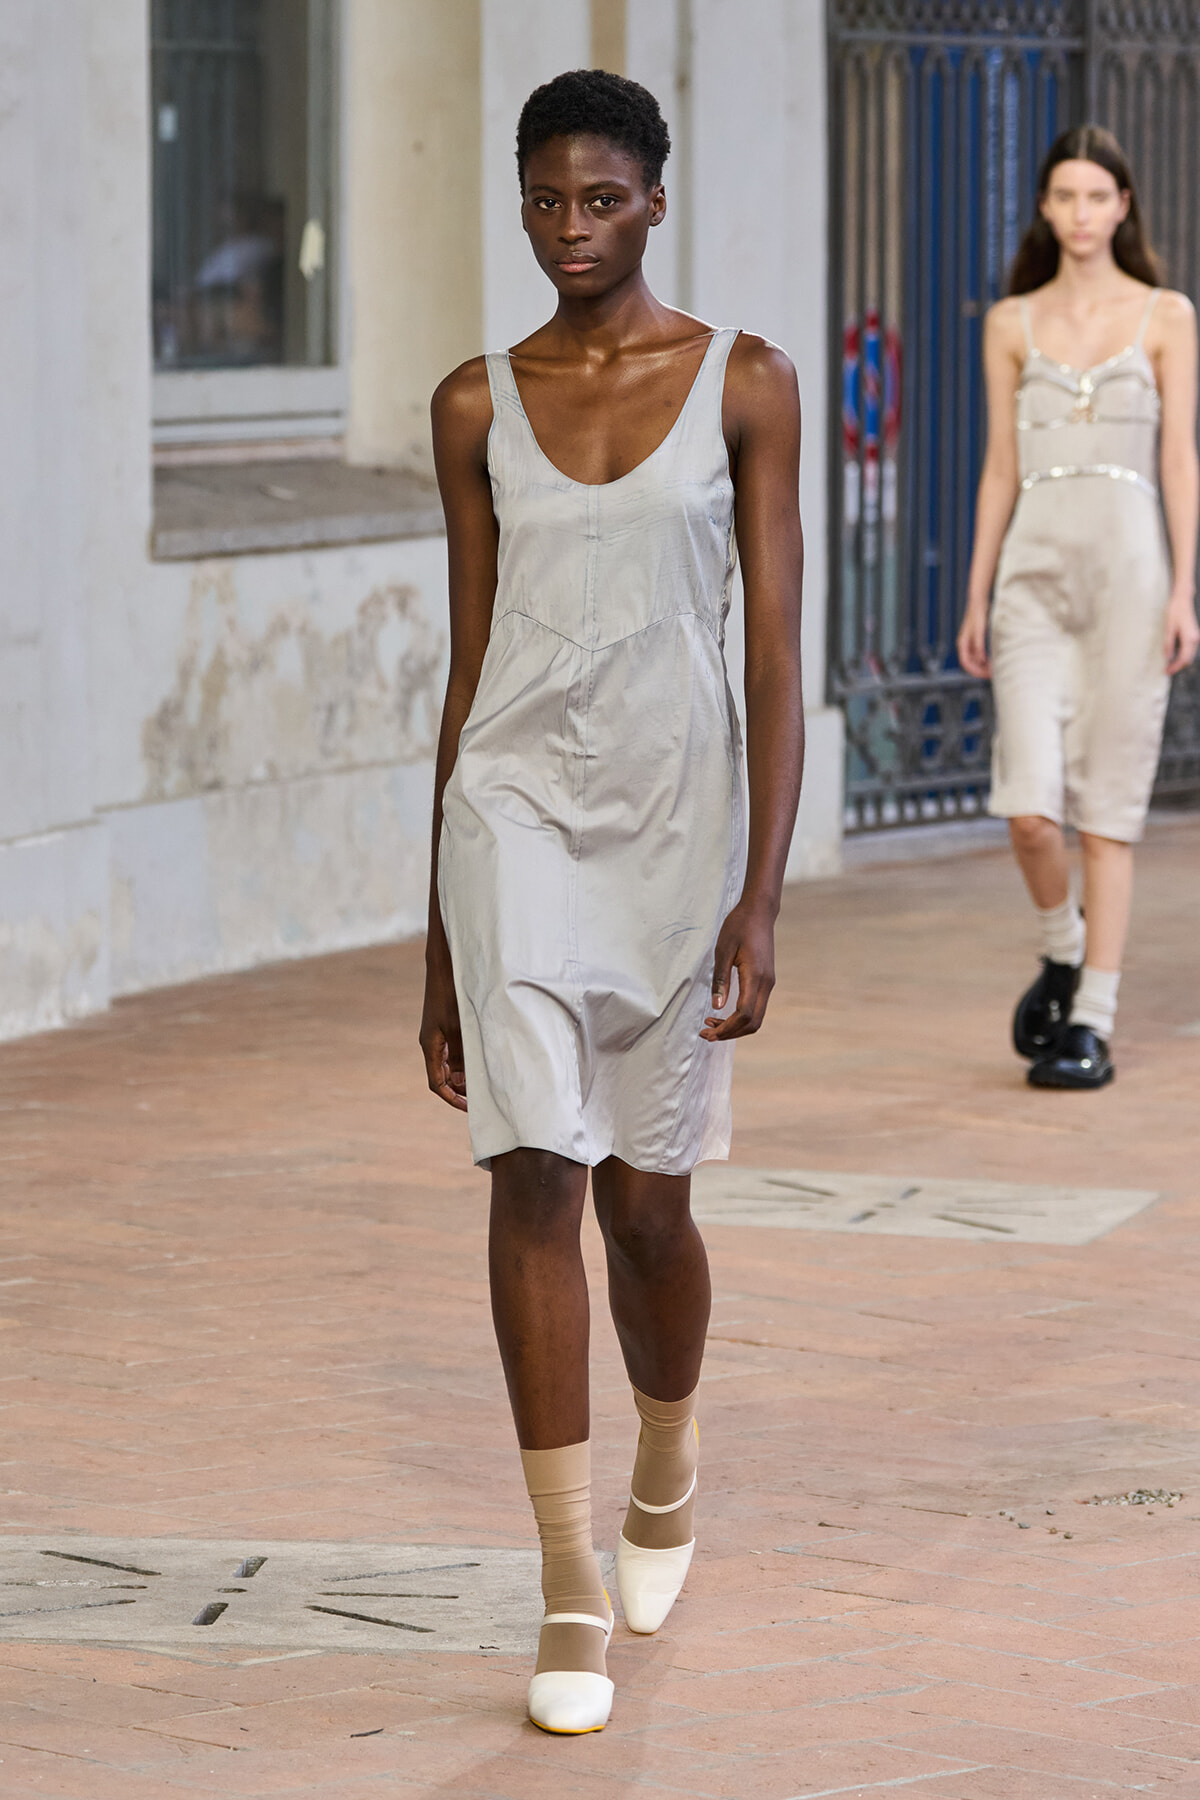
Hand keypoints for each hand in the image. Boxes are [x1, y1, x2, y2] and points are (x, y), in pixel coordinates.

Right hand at [420, 955, 467, 1111]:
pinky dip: (466, 1059)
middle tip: (482, 1097)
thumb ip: (463, 1054)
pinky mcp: (446, 1024)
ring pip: (450, 1063)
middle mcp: (432, 1043)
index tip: (469, 1108)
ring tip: (485, 1081)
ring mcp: (439, 1033)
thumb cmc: (451, 994)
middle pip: (443, 1076)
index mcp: (431, 1046)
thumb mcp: (460, 1027)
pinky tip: (481, 1058)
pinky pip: (455, 1049)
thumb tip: (464, 1082)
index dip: (452, 1098)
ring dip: (464, 1074)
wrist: (444, 965)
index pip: (437, 1083)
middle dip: (460, 1089)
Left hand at [701, 896, 776, 1041]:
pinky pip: (756, 1007)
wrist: (759, 912)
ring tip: (712, 1026)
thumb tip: (716, 1006)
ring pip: (756, 1018)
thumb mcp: (723, 950)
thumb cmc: (739, 926)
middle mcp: (766, 984)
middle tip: (706, 1035)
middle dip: (730, 1033)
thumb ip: (721, 980)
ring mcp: (768, 983)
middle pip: (753, 1023)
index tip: (707, 1032)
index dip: (726, 1029)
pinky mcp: (766, 981)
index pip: (744, 1014)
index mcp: (755, 977)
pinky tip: (723, 1014)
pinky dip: (740, 1017)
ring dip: (735, 1027)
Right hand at [956, 601, 991, 677]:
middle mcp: (965, 645)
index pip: (966, 664)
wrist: (979, 602)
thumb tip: (981, 660)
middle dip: (981, 670)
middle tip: (994, 673)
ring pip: (975, 660)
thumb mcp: (979, 631)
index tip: (988, 674)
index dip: (976, 671)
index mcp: (962, 644)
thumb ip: (979, 646)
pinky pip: (979, 654)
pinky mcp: (976, 640)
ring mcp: (970, 643)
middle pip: (970, 664)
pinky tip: (994, 659)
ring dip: (983, 665)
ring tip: (995, 667)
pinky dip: (985, 659)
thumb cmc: (978, 615)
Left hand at [1165, 590, 1199, 674]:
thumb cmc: (1175, 611)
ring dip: (1180, 662)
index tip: (1167, 672)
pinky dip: (1183, 655)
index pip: (1183, 658)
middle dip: (1178, 666)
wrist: (1182, 600)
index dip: (1175, 667)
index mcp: (1189, 638)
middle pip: (1188, 659)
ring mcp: (1196, 637)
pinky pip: (1190, 650)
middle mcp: (1195, 639)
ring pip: (1190, 655)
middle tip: (1166, 671)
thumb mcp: (1168, 628)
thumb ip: (1168, 644)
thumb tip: (1168, 658)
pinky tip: (1174, 657)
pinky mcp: (1194, 636)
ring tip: (1169, 665)